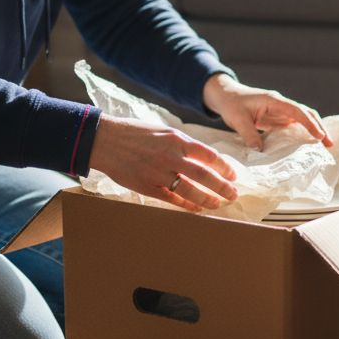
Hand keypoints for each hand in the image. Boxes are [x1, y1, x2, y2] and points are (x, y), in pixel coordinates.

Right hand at [88, 115, 238, 211]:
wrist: (106, 140)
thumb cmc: (135, 133)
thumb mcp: (163, 131)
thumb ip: (183, 144)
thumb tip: (204, 158)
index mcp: (177, 140)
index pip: (209, 156)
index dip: (224, 167)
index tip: (233, 175)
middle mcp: (171, 157)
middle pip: (205, 176)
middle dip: (223, 187)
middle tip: (233, 194)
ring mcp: (159, 173)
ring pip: (191, 191)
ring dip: (208, 200)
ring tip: (218, 204)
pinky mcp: (147, 187)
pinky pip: (172, 199)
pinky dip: (186, 205)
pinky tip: (196, 208)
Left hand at [202, 74, 332, 150]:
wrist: (225, 95)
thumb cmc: (231, 104)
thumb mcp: (238, 120)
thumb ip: (249, 134)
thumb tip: (261, 151)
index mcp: (274, 100)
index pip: (297, 111)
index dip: (310, 123)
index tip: (319, 136)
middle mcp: (281, 104)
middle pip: (306, 113)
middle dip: (319, 127)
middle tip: (329, 144)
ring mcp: (280, 111)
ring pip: (303, 119)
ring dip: (314, 131)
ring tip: (324, 146)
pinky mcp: (277, 118)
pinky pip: (294, 126)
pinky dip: (303, 134)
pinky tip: (307, 145)